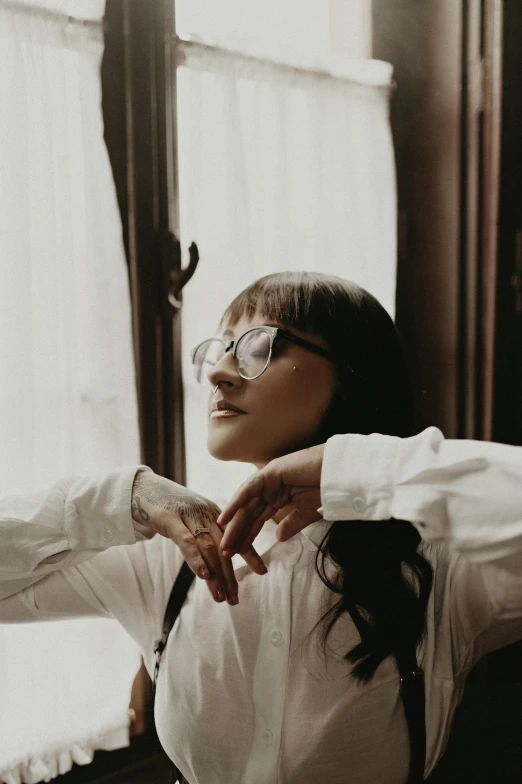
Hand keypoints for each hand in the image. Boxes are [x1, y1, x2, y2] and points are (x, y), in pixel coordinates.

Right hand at [131, 470, 266, 605]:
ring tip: (222, 596)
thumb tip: (216, 563)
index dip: (249, 553)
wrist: (141, 489)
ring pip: (208, 547)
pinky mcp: (170, 518)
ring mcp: (189, 514)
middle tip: (235, 599)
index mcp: (214, 513)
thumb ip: (204, 535)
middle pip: (223, 547)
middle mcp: (205, 513)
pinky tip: (203, 575)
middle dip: (230, 574)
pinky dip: (196, 558)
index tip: (262, 571)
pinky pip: (186, 541)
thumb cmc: (168, 508)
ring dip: (216, 574)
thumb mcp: (191, 519)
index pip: (236, 535)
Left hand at [217, 444, 324, 556]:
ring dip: (233, 522)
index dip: (248, 535)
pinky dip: (236, 503)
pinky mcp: (270, 472)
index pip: (258, 518)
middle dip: (237, 533)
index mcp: (278, 496)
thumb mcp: (307, 512)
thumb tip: (279, 538)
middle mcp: (270, 487)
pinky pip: (249, 490)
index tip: (238, 553)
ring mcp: (268, 478)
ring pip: (246, 504)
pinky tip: (226, 518)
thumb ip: (292, 524)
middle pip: (249, 513)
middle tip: (226, 552)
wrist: (340, 473)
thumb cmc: (327, 489)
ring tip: (224, 541)